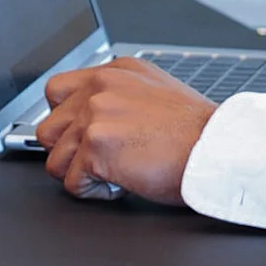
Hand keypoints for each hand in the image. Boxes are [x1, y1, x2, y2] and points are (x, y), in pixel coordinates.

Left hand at [32, 57, 214, 205]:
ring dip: (83, 174)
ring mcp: (95, 116)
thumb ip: (118, 97)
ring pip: (55, 160)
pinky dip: (95, 192)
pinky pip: (72, 183)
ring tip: (117, 171)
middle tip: (104, 160)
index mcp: (114, 72)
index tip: (84, 137)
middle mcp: (100, 88)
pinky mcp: (96, 147)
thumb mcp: (155, 93)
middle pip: (49, 129)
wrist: (217, 150)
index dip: (67, 122)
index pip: (56, 91)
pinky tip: (123, 182)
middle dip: (71, 152)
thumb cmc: (196, 133)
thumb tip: (91, 117)